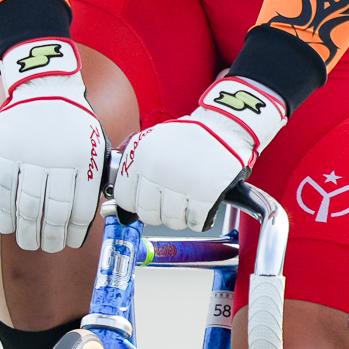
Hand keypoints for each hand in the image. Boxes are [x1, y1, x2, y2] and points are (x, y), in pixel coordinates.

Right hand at [0, 39, 107, 252]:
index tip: (70, 242)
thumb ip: (91, 175)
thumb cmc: (71, 120)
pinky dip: (4, 213)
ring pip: (27, 206)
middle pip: (53, 212)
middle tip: (48, 246)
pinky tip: (7, 225)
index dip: (74, 232)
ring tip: (28, 241)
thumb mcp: (92, 143)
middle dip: (51, 237)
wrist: (44, 85)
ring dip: (27, 230)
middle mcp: (59, 160)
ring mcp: (30, 156)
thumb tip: (89, 214)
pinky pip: (4, 191)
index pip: (80, 208)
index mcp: (84, 160)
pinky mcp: (6, 152)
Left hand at [115, 78, 287, 230]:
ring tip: (190, 198)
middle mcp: (157, 170)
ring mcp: (181, 183)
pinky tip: (203, 204)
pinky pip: (196, 222)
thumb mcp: (154, 143)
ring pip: (171, 221)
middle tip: (172, 201)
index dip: (137, 203)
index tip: (148, 201)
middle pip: (148, 214)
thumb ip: (137, 172)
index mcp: (140, 156)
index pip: (125, 199)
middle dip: (160, 212)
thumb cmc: (190, 138)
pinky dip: (201, 218)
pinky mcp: (207, 194)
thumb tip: (122, 209)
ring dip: (181, 216)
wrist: (226, 127)